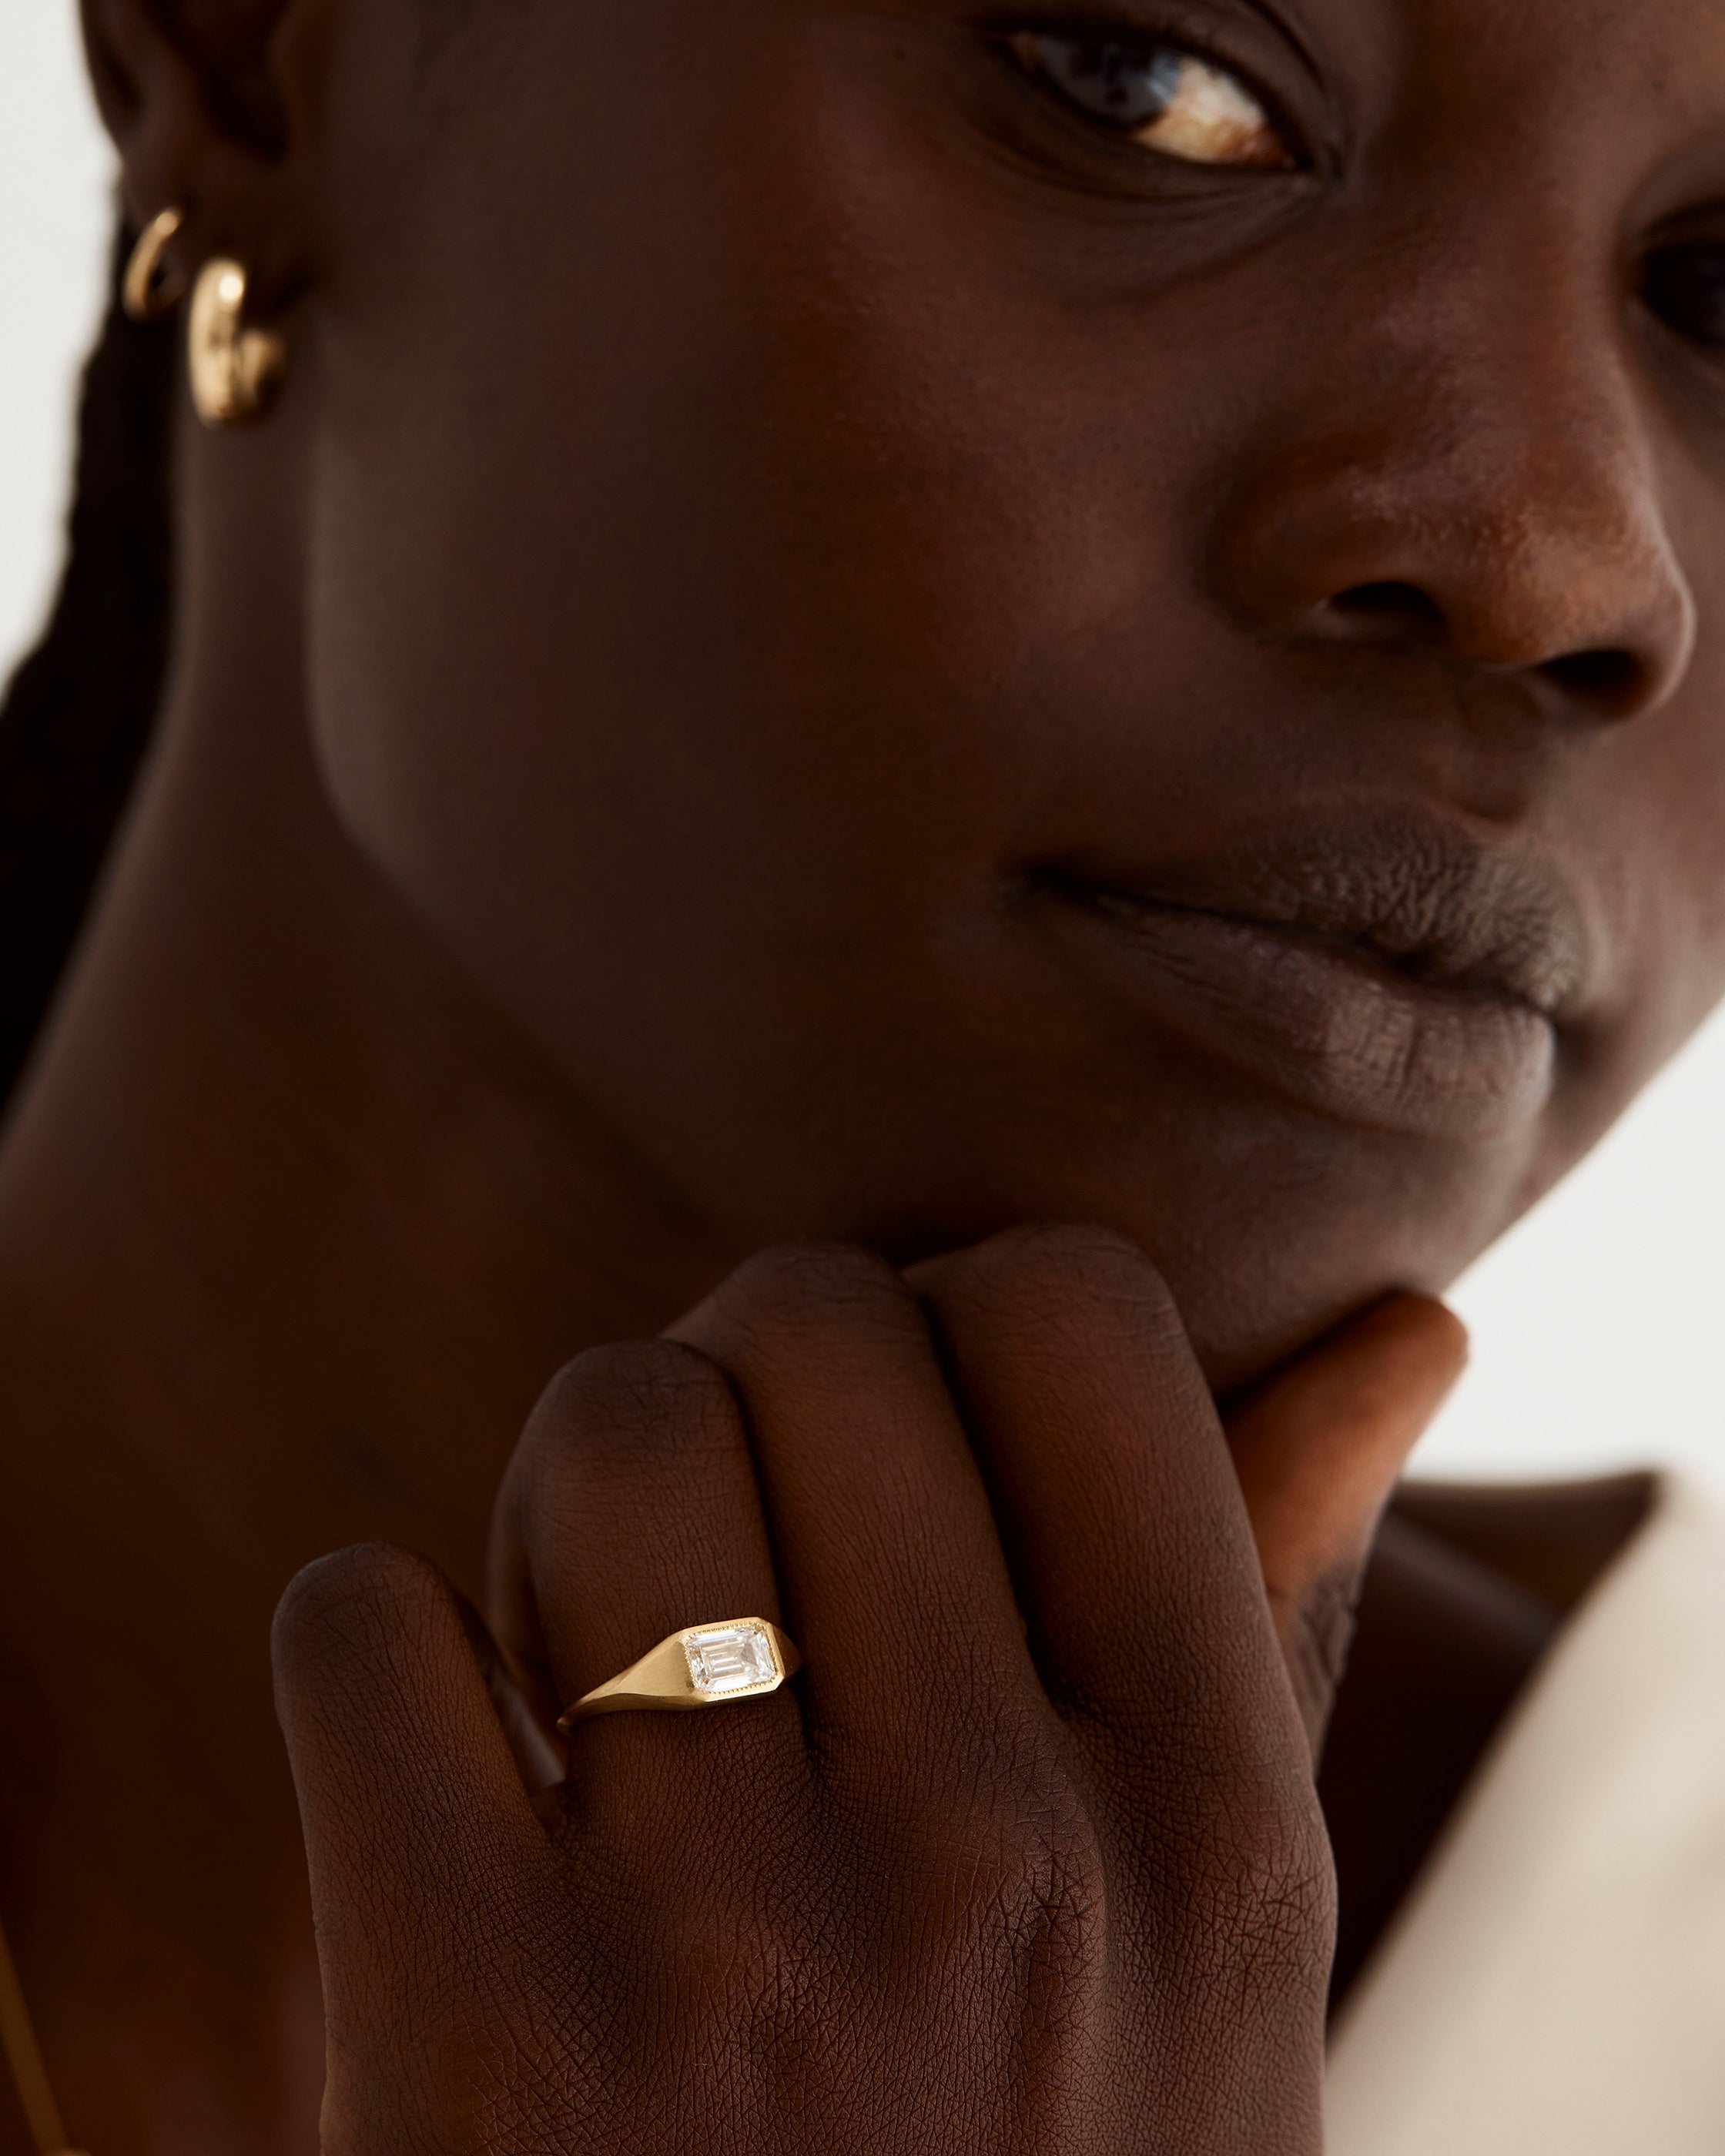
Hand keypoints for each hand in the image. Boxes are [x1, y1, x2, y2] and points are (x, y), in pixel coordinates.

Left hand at [273, 1228, 1463, 2154]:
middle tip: (725, 1538)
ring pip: (608, 1424)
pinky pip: (365, 1623)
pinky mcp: (474, 2050)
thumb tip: (1407, 1326)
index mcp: (1212, 1825)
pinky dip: (377, 1660)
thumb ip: (1274, 1615)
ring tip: (589, 1645)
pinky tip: (451, 1787)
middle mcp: (999, 1867)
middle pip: (807, 1325)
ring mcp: (734, 1959)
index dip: (949, 1314)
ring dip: (563, 1491)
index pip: (1074, 1310)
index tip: (896, 1437)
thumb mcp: (1217, 1961)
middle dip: (736, 1374)